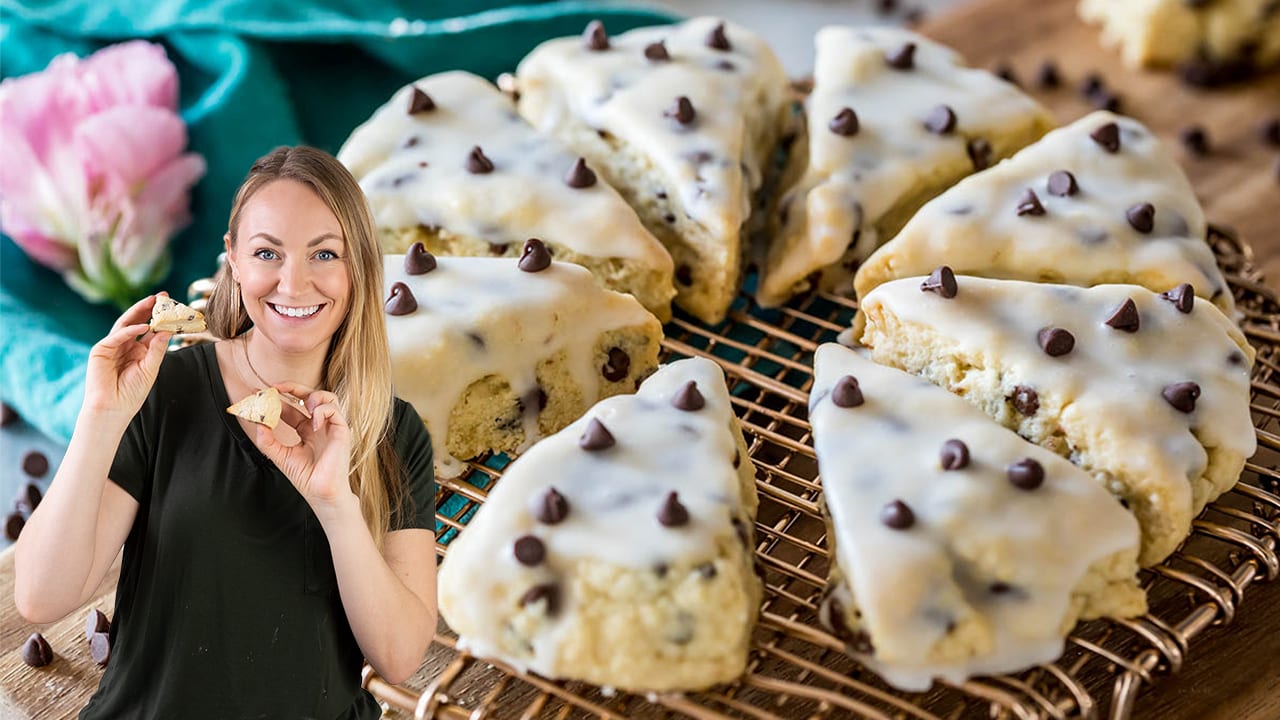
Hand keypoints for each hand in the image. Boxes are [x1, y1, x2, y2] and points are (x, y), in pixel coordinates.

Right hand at [82, 293, 171, 418]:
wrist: (113, 408)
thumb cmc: (132, 392)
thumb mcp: (150, 368)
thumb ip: (158, 349)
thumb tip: (169, 330)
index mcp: (138, 350)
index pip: (150, 330)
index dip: (160, 318)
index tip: (174, 306)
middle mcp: (125, 345)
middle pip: (137, 322)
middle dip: (149, 308)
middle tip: (162, 296)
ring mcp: (112, 346)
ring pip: (126, 324)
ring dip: (139, 312)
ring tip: (153, 302)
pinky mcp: (100, 350)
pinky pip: (116, 336)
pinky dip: (130, 330)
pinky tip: (144, 326)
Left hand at [251, 381, 354, 513]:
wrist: (321, 493)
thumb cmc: (306, 478)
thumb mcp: (280, 456)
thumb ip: (268, 440)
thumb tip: (258, 422)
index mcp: (306, 431)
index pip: (292, 408)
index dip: (277, 399)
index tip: (260, 393)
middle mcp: (319, 426)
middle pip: (309, 396)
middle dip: (292, 387)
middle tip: (275, 387)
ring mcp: (330, 427)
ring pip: (327, 397)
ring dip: (312, 395)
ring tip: (301, 404)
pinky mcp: (341, 431)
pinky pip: (334, 410)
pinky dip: (322, 411)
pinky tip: (313, 423)